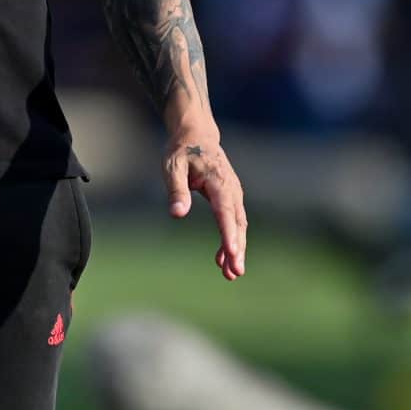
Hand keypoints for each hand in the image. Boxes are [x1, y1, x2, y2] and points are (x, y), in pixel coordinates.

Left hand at [163, 128, 246, 280]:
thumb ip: (176, 190)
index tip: (232, 253)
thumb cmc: (181, 150)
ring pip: (238, 225)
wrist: (196, 135)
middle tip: (234, 273)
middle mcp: (231, 188)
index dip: (228, 233)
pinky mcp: (230, 198)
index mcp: (218, 180)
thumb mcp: (172, 166)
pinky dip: (231, 240)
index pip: (225, 211)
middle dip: (236, 249)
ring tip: (230, 274)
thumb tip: (177, 215)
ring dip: (235, 249)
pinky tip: (222, 258)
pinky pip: (233, 222)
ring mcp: (233, 193)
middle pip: (236, 223)